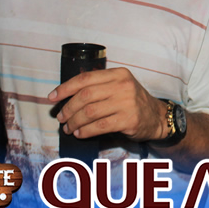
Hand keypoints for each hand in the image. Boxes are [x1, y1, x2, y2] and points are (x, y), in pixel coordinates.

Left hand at [48, 68, 165, 141]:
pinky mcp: (129, 120)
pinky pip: (99, 126)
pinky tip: (80, 133)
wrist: (156, 117)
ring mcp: (127, 102)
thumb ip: (98, 86)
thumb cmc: (132, 101)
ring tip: (69, 128)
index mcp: (118, 74)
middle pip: (85, 95)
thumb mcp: (119, 86)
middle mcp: (123, 85)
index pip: (85, 78)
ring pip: (90, 112)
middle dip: (68, 108)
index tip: (52, 97)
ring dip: (74, 122)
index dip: (65, 88)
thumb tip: (66, 97)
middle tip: (61, 118)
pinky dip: (85, 131)